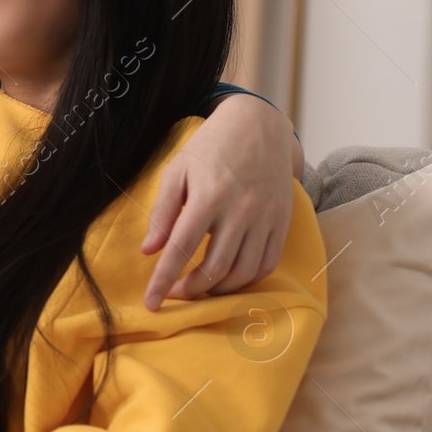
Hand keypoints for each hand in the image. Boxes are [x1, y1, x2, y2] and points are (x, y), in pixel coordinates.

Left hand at [141, 94, 296, 309]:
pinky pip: (267, 263)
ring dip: (218, 289)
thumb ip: (162, 212)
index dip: (163, 281)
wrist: (259, 126)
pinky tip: (228, 279)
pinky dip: (247, 280)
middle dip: (190, 290)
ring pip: (243, 271)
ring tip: (198, 288)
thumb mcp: (176, 171)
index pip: (181, 249)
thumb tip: (148, 251)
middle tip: (174, 293)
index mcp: (208, 196)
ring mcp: (265, 218)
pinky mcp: (282, 221)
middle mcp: (240, 211)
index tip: (151, 304)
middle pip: (214, 267)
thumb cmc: (210, 147)